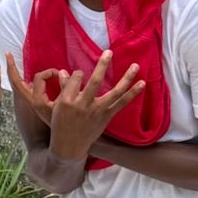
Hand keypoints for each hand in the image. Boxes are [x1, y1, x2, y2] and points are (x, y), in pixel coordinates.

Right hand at [9, 49, 143, 161]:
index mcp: (68, 100)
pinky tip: (141, 84)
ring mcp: (97, 111)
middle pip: (95, 81)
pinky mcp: (106, 116)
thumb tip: (64, 71)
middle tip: (109, 52)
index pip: (76, 77)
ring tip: (135, 66)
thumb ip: (62, 88)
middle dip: (102, 65)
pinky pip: (121, 103)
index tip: (77, 75)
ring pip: (114, 92)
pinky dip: (132, 94)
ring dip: (126, 78)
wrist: (69, 145)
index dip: (77, 73)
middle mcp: (84, 105)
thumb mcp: (55, 106)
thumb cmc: (60, 124)